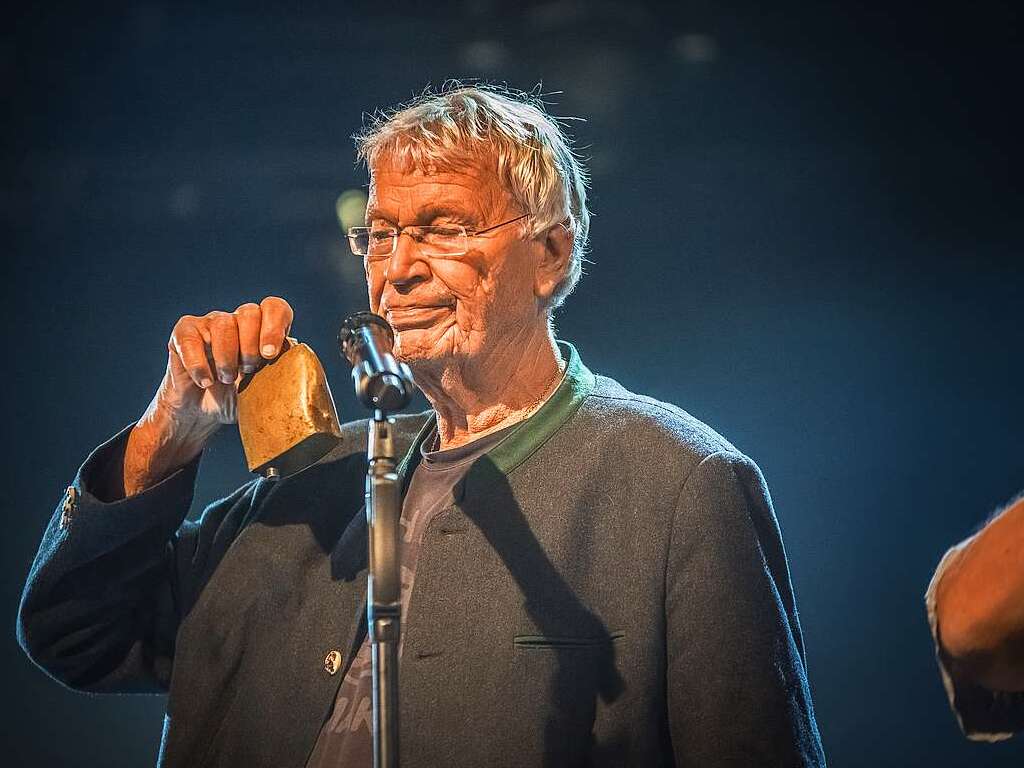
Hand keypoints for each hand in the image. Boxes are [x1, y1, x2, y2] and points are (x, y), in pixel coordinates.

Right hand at [124, 297, 293, 494]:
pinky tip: (205, 382)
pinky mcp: (185, 333)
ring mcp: (211, 324)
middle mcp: (238, 322)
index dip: (275, 326)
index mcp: (263, 331)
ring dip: (227, 355)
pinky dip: (199, 363)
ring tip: (226, 378)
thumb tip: (316, 403)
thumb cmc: (237, 399)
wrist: (201, 414)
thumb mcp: (266, 393)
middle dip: (252, 343)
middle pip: (250, 312)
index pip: (276, 308)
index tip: (271, 354)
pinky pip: (190, 337)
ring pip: (223, 323)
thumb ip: (286, 385)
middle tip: (249, 371)